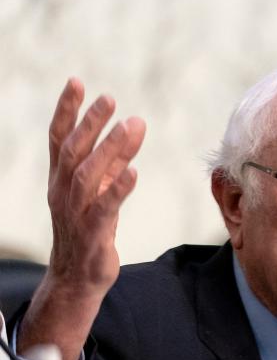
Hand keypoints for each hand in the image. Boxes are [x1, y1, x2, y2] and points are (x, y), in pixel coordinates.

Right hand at [45, 78, 145, 291]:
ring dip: (108, 149)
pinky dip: (119, 188)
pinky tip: (134, 172)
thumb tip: (133, 126)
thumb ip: (115, 159)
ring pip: (86, 176)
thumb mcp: (100, 188)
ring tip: (129, 126)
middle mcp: (63, 192)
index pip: (58, 138)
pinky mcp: (93, 234)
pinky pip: (105, 208)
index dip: (66, 110)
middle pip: (72, 152)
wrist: (77, 277)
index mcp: (61, 178)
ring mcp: (76, 213)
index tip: (76, 82)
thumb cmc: (90, 227)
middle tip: (109, 98)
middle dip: (89, 123)